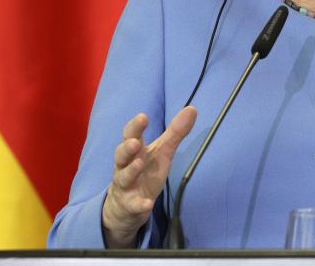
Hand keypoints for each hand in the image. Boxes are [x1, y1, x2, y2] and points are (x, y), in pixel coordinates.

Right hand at [101, 106, 196, 247]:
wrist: (126, 205)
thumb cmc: (145, 171)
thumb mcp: (162, 152)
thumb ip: (175, 132)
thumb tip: (192, 108)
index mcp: (135, 151)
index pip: (130, 135)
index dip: (135, 126)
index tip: (143, 117)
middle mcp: (125, 166)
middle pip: (121, 155)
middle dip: (127, 148)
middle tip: (135, 142)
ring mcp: (126, 186)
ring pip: (123, 177)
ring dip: (131, 171)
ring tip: (139, 164)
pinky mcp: (130, 205)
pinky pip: (133, 205)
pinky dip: (139, 204)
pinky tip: (147, 204)